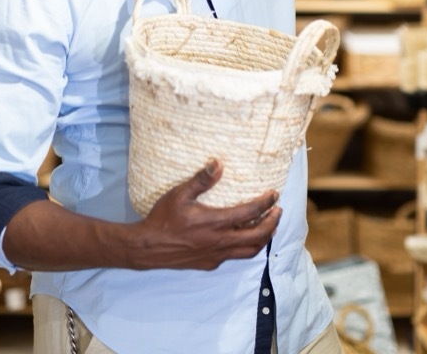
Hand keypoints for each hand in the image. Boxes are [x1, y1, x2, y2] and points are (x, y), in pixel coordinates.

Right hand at [130, 160, 280, 270]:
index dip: (266, 203)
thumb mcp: (180, 194)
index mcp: (215, 222)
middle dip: (273, 223)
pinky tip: (242, 238)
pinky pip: (234, 256)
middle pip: (258, 236)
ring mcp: (216, 255)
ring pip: (250, 251)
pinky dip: (245, 247)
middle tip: (278, 211)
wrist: (148, 248)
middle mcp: (220, 241)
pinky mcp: (210, 263)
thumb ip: (201, 180)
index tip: (274, 195)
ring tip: (269, 226)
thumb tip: (218, 163)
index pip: (250, 212)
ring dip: (263, 238)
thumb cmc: (163, 218)